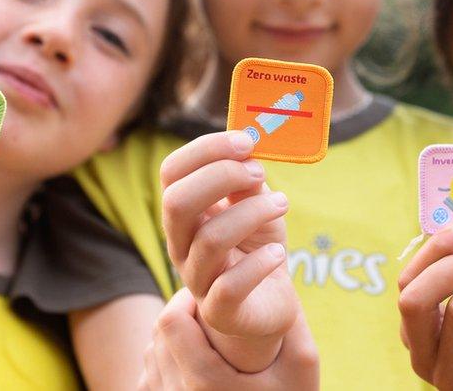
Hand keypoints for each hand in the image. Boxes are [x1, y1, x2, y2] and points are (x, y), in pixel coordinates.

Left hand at [138, 288, 318, 390]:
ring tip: (204, 336)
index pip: (171, 321)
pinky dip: (166, 362)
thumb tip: (280, 273)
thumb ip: (291, 322)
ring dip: (174, 338)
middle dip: (184, 315)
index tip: (211, 296)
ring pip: (152, 352)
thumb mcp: (300, 364)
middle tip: (211, 311)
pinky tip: (193, 361)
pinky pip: (150, 375)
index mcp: (205, 382)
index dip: (188, 298)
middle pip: (159, 333)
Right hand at [160, 131, 298, 371]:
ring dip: (252, 213)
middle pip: (177, 202)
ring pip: (210, 239)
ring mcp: (197, 280)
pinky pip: (230, 286)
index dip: (205, 150)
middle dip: (221, 176)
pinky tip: (278, 253)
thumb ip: (247, 181)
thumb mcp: (254, 205)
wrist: (268, 301)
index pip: (171, 172)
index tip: (246, 142)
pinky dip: (259, 264)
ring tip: (281, 205)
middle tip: (259, 173)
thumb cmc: (256, 245)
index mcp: (183, 213)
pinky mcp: (220, 311)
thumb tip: (248, 152)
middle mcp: (181, 244)